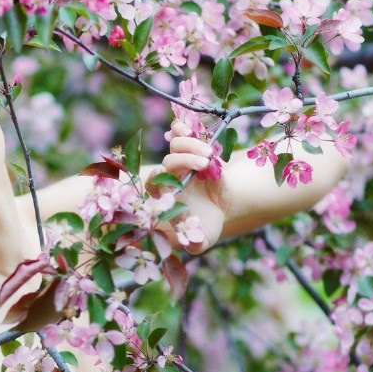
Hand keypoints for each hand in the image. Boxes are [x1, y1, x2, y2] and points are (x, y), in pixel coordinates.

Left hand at [162, 120, 228, 252]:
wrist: (219, 211)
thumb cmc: (205, 227)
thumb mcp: (202, 240)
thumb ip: (195, 244)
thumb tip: (191, 242)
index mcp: (165, 197)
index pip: (154, 185)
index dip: (161, 181)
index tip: (177, 184)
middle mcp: (170, 178)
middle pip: (168, 163)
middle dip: (184, 161)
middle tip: (204, 164)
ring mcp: (182, 162)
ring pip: (176, 146)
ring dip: (190, 145)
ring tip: (208, 153)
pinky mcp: (196, 151)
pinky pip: (183, 136)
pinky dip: (183, 129)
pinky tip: (188, 128)